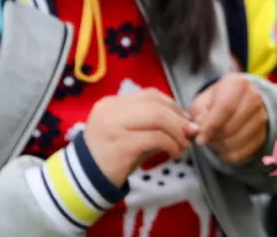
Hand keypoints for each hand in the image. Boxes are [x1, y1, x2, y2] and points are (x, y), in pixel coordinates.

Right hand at [84, 88, 198, 185]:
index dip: (172, 105)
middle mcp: (110, 110)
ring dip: (177, 132)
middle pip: (155, 105)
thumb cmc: (111, 157)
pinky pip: (155, 138)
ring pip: (157, 118)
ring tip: (184, 145)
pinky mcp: (121, 144)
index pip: (149, 95)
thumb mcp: (131, 134)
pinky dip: (171, 145)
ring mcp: (114, 125)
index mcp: (112, 103)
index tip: (184, 119)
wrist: (85, 182)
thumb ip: (154, 125)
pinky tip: (174, 154)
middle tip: (190, 133)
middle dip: (178, 118)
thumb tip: (187, 123)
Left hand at [189, 73, 268, 163]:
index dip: (210, 126)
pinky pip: (242, 153)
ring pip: (236, 142)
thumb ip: (196, 114)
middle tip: (204, 138)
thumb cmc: (218, 99)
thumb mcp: (204, 100)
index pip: (226, 108)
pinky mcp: (262, 134)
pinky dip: (228, 153)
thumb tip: (195, 131)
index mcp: (238, 84)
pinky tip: (223, 145)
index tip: (199, 138)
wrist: (241, 100)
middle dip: (213, 138)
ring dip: (219, 146)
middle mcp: (254, 98)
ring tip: (213, 140)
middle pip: (231, 127)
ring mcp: (261, 116)